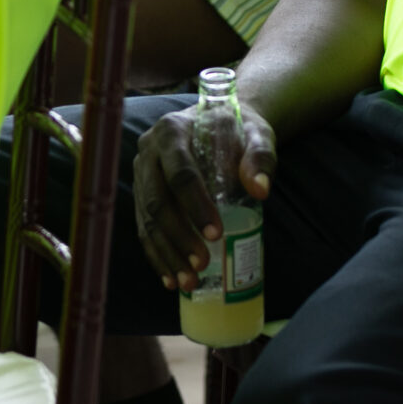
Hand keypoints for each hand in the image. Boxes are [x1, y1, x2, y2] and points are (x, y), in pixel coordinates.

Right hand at [132, 101, 275, 292]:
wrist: (220, 121)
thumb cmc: (238, 129)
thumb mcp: (256, 134)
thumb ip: (260, 156)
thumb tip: (260, 190)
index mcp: (171, 131)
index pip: (179, 173)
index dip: (195, 205)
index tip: (216, 234)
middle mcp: (149, 151)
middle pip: (157, 200)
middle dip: (178, 237)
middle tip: (201, 265)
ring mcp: (142, 173)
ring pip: (147, 219)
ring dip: (167, 253)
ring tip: (189, 282)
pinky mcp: (142, 192)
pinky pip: (144, 227)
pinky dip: (157, 254)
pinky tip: (171, 279)